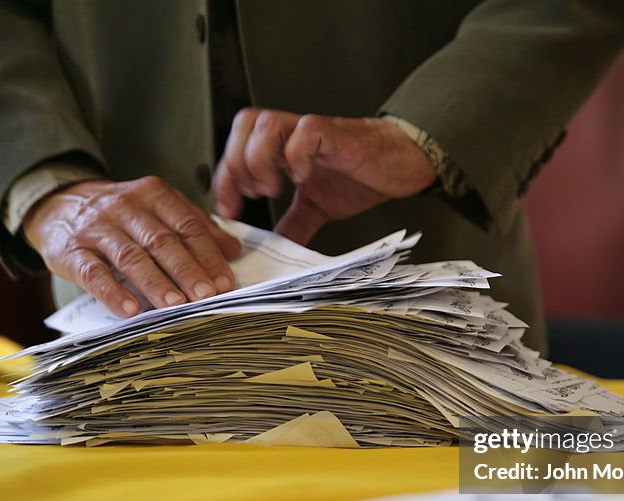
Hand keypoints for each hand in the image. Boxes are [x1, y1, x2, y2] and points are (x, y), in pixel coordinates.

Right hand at [22, 176, 241, 316]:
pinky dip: (112, 292)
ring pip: (131, 256)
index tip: (224, 282)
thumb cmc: (118, 213)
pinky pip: (93, 272)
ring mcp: (97, 228)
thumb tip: (233, 249)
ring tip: (176, 305)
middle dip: (187, 270)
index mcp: (153, 194)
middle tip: (205, 295)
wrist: (57, 203)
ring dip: (156, 283)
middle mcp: (126, 207)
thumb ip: (194, 226)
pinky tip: (129, 309)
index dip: (207, 255)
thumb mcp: (156, 208)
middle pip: (162, 241)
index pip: (187, 225)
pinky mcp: (72, 250)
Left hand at [214, 109, 436, 244]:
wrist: (399, 164)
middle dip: (238, 165)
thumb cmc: (359, 175)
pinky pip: (303, 133)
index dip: (224, 179)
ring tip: (273, 187)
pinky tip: (303, 178)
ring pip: (265, 125)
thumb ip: (292, 225)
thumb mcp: (316, 207)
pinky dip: (296, 157)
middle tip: (253, 195)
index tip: (228, 211)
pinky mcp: (333, 133)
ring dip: (260, 159)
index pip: (236, 149)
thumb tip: (273, 252)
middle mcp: (291, 135)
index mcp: (282, 149)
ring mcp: (310, 132)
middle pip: (244, 126)